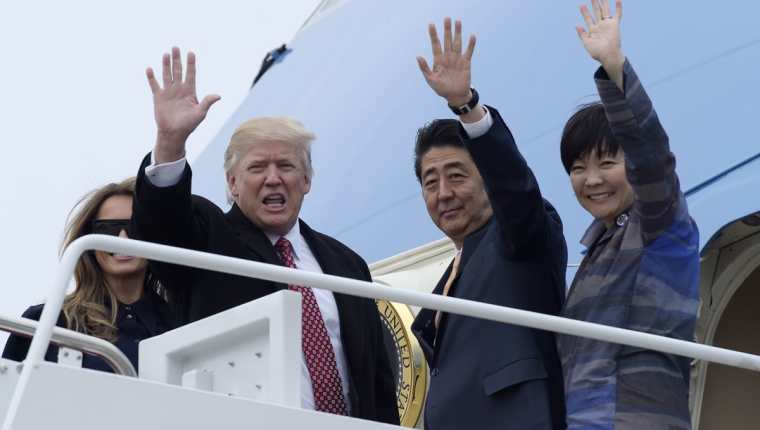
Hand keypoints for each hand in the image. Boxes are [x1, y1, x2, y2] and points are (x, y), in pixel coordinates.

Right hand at [146, 47, 220, 162]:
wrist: (174, 133)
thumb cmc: (189, 125)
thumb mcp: (200, 113)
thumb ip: (207, 102)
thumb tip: (218, 95)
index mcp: (190, 92)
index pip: (191, 74)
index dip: (191, 64)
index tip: (191, 52)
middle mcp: (179, 89)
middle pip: (178, 71)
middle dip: (177, 59)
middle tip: (175, 47)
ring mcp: (168, 92)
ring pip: (167, 75)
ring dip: (166, 64)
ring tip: (166, 54)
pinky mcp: (158, 97)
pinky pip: (154, 85)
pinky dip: (151, 77)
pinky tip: (150, 69)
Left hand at [417, 18, 475, 106]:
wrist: (455, 96)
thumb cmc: (441, 89)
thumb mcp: (431, 79)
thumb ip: (425, 68)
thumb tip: (418, 56)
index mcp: (438, 60)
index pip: (435, 44)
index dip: (433, 35)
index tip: (431, 24)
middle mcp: (448, 57)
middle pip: (447, 40)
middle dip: (447, 30)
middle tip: (447, 18)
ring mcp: (457, 59)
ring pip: (457, 43)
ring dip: (458, 33)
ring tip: (458, 22)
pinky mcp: (466, 63)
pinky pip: (468, 52)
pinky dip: (470, 45)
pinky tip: (472, 36)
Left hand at [576, 0, 623, 68]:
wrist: (607, 55)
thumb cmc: (597, 52)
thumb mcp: (587, 43)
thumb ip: (582, 34)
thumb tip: (577, 25)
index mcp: (593, 30)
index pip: (588, 18)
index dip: (585, 12)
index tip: (581, 5)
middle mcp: (600, 26)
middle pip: (597, 12)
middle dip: (594, 4)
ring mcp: (608, 25)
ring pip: (605, 11)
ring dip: (603, 3)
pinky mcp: (615, 25)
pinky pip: (618, 14)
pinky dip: (618, 7)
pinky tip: (617, 0)